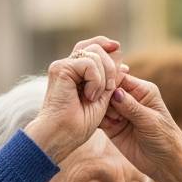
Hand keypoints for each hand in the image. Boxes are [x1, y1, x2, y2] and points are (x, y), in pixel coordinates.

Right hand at [23, 37, 123, 163]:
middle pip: (94, 46)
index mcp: (77, 73)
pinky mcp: (60, 69)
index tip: (117, 47)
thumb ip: (110, 81)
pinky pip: (88, 63)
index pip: (93, 48)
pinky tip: (89, 96)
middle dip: (110, 66)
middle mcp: (69, 66)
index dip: (106, 44)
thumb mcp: (103, 100)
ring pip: (93, 53)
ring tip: (95, 98)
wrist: (62, 137)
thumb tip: (121, 62)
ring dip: (103, 77)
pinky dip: (95, 80)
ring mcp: (63, 66)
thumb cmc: (79, 126)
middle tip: (108, 90)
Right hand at [100, 72, 181, 181]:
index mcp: (142, 90)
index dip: (109, 81)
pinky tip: (104, 126)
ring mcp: (119, 113)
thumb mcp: (149, 121)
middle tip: (110, 110)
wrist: (165, 164)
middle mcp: (129, 98)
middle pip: (107, 89)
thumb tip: (115, 92)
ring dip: (101, 109)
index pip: (120, 77)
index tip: (103, 89)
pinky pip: (99, 119)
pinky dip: (97, 120)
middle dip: (103, 97)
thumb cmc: (165, 139)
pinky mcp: (112, 127)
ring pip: (101, 103)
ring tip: (113, 121)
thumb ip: (131, 107)